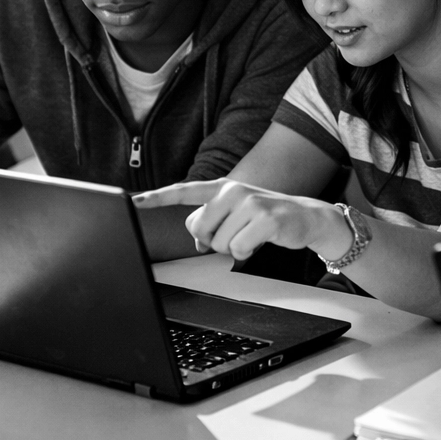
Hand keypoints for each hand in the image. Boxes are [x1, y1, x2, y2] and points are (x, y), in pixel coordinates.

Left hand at [133, 180, 350, 261]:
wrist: (306, 216)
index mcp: (220, 188)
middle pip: (198, 227)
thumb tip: (197, 240)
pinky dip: (247, 252)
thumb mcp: (236, 215)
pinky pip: (238, 248)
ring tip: (250, 235)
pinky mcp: (264, 217)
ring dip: (232, 247)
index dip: (157, 197)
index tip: (134, 201)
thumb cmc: (265, 217)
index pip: (183, 191)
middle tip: (234, 234)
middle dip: (212, 240)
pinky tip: (260, 240)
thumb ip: (211, 222)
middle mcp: (232, 190)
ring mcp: (249, 202)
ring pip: (218, 242)